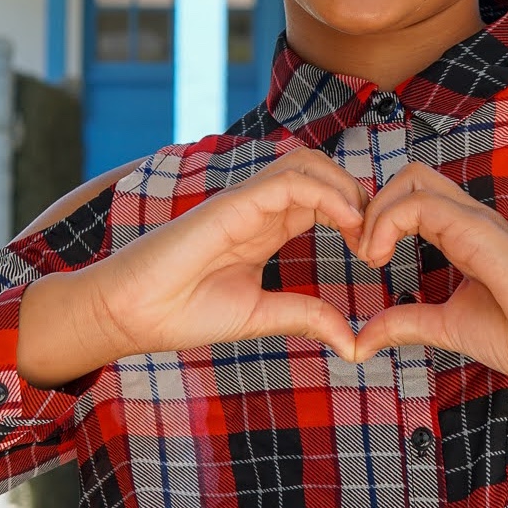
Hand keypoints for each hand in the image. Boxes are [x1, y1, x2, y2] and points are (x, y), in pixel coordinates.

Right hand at [86, 148, 366, 360]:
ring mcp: (245, 200)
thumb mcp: (260, 315)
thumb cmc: (182, 312)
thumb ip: (305, 316)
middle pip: (321, 171)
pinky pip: (288, 181)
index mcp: (267, 226)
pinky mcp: (232, 203)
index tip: (376, 252)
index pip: (323, 198)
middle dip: (358, 194)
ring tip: (365, 228)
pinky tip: (348, 222)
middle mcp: (259, 206)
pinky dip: (325, 193)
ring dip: (346, 187)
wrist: (130, 314)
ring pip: (307, 164)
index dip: (357, 214)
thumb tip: (352, 344)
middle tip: (378, 237)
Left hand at [350, 163, 507, 386]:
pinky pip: (423, 205)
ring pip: (413, 179)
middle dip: (374, 205)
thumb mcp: (448, 326)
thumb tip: (364, 337)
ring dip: (377, 212)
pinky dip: (388, 223)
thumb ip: (407, 322)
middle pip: (411, 176)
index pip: (413, 198)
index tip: (367, 259)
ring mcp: (476, 221)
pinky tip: (381, 259)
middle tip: (364, 251)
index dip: (379, 218)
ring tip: (371, 255)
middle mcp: (469, 219)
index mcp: (464, 234)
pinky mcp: (480, 232)